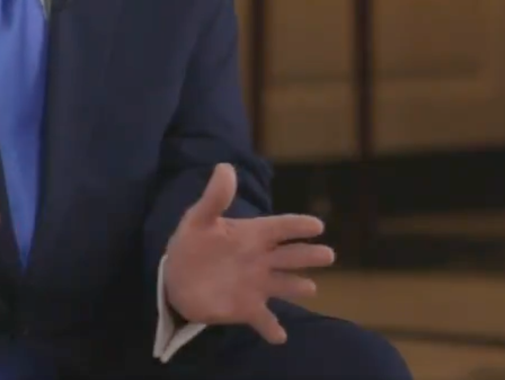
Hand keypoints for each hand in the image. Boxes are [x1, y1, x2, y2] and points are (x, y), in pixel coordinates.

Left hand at [163, 164, 335, 344]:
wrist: (176, 278)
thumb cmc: (192, 244)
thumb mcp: (198, 218)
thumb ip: (215, 197)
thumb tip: (225, 167)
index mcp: (252, 234)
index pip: (280, 227)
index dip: (298, 226)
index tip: (317, 225)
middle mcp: (260, 259)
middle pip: (290, 256)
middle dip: (308, 256)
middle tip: (328, 255)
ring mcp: (255, 285)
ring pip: (283, 285)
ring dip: (296, 287)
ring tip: (310, 289)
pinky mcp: (245, 308)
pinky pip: (263, 319)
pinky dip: (272, 329)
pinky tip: (280, 337)